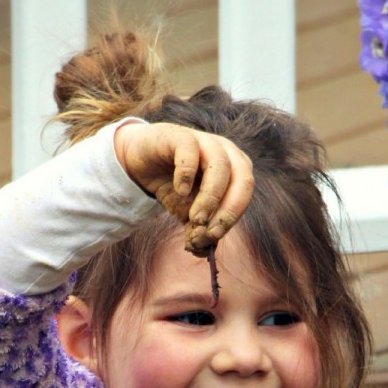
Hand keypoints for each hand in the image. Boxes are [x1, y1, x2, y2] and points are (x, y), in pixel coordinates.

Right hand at [113, 121, 253, 253]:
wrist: (143, 163)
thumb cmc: (174, 186)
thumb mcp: (188, 214)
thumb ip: (200, 231)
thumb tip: (204, 252)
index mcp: (236, 170)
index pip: (244, 194)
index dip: (231, 217)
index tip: (212, 236)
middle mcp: (226, 152)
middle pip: (243, 179)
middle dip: (228, 209)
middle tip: (209, 229)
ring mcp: (204, 140)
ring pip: (220, 166)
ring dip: (210, 197)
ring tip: (194, 217)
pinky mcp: (180, 135)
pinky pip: (191, 151)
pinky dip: (187, 174)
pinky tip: (180, 191)